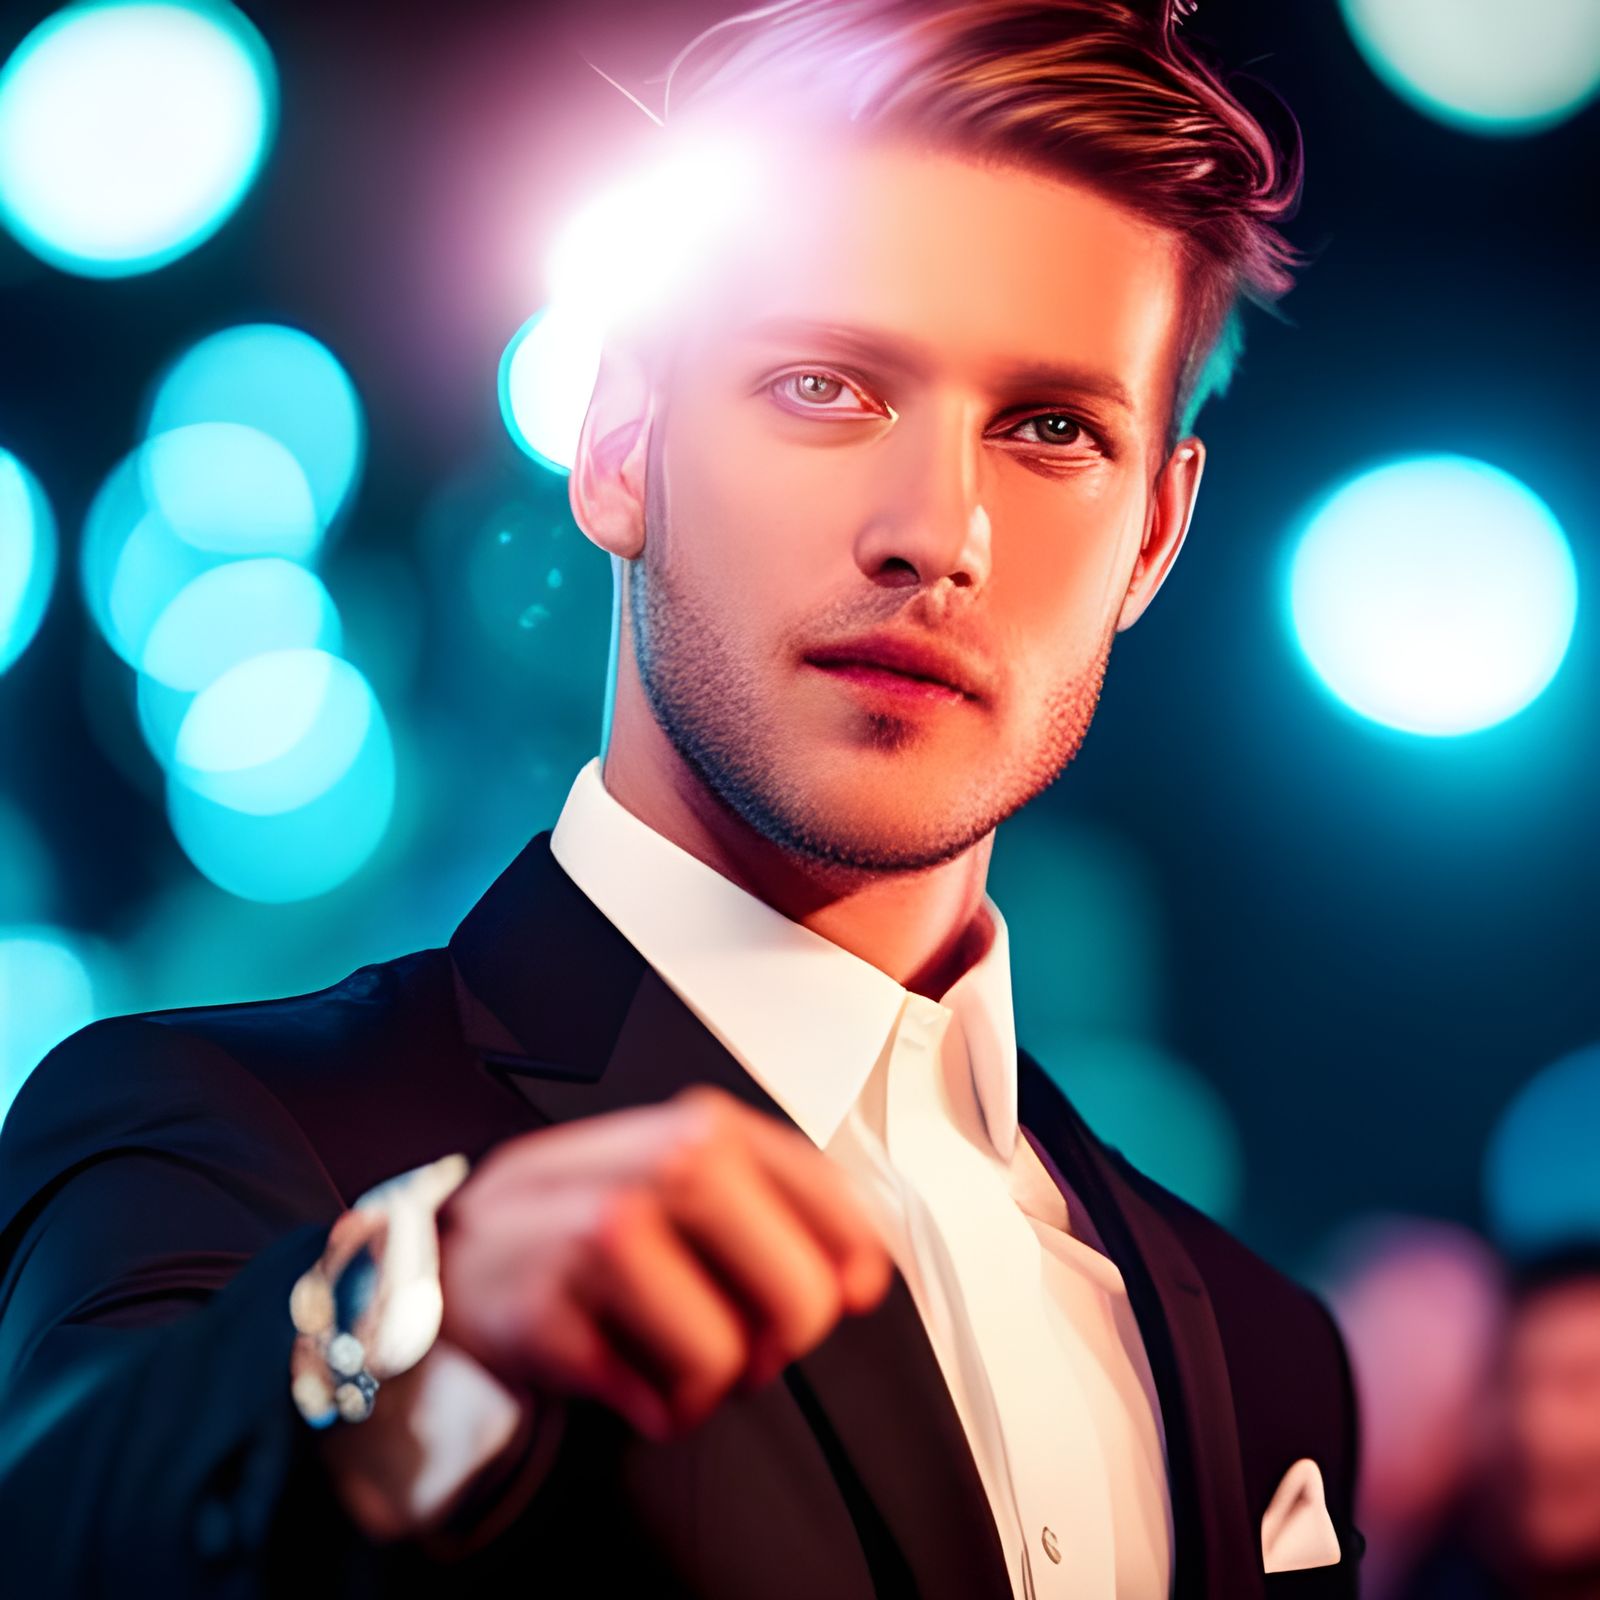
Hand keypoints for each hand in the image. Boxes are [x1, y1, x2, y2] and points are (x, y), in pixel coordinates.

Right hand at [435, 1085, 892, 1439]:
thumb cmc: (575, 1217)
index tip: (851, 1286)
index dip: (851, 1254)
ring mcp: (595, 1239)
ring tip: (680, 1364)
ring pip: (722, 1354)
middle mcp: (655, 1170)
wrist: (447, 1251)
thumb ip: (766, 1198)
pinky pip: (647, 1399)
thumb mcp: (672, 1170)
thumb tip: (863, 1270)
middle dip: (784, 1337)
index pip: (824, 1195)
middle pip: (793, 1288)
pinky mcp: (547, 1313)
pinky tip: (628, 1375)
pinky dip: (650, 1408)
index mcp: (698, 1129)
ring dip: (710, 1383)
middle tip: (756, 1342)